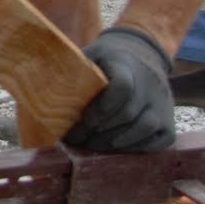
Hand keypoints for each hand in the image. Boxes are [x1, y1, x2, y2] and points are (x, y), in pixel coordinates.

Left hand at [65, 25, 174, 151]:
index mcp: (126, 64)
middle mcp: (150, 84)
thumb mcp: (89, 54)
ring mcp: (163, 104)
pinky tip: (114, 149)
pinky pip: (157, 142)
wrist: (141, 54)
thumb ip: (71, 68)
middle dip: (99, 131)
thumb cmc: (106, 59)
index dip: (101, 108)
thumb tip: (34, 81)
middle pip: (128, 113)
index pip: (121, 86)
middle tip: (77, 141)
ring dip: (115, 142)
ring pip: (143, 129)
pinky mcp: (169, 122)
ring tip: (91, 146)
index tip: (81, 120)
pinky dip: (136, 149)